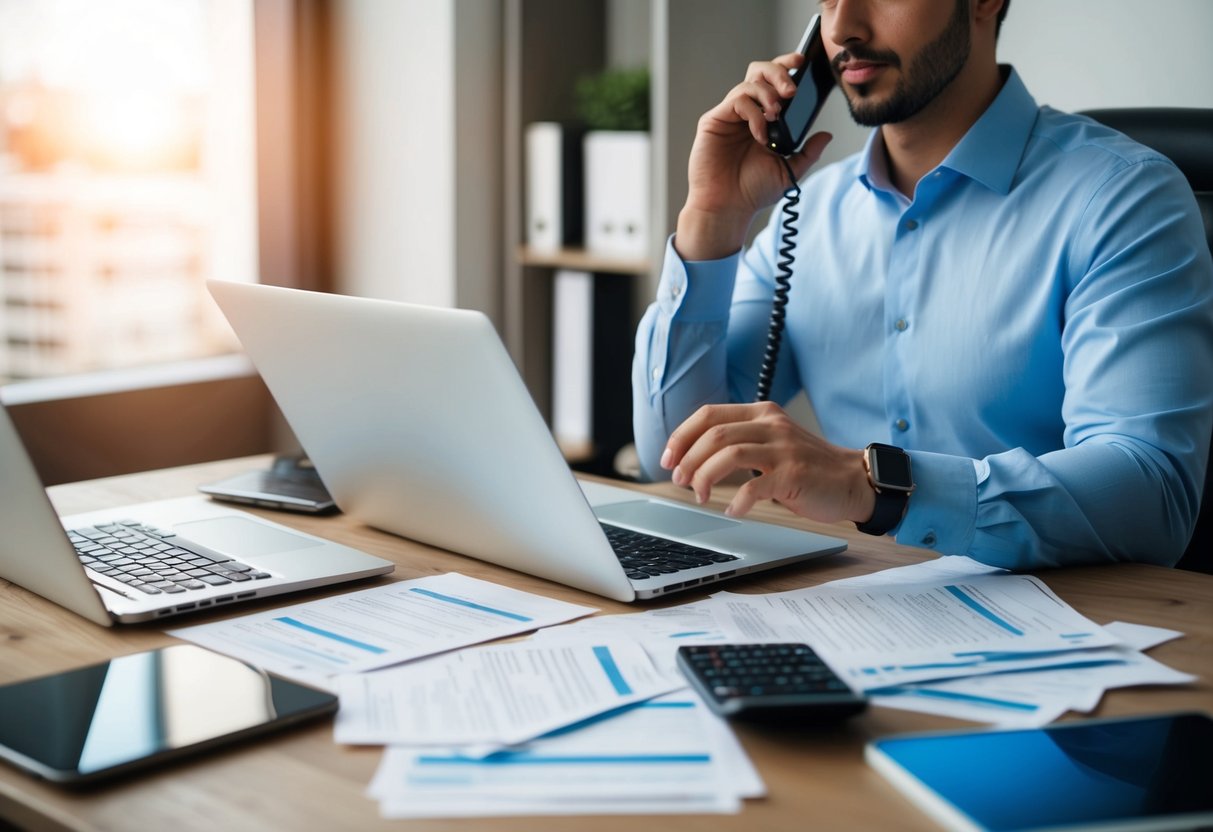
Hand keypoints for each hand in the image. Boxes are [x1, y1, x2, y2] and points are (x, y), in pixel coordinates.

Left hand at [660, 402, 875, 524]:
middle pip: (714, 434)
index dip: (681, 436)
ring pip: (728, 455)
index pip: (709, 414)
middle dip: (688, 459)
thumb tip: (692, 456)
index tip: (668, 459)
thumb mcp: (772, 441)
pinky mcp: (794, 475)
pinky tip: (733, 510)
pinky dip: (737, 501)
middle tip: (680, 480)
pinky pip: (755, 486)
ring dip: (705, 477)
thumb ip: (741, 440)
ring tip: (699, 495)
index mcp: (762, 413)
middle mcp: (771, 425)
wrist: (853, 480)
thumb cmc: (807, 466)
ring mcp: (783, 449)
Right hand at [675, 53, 833, 260]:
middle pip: (759, 72)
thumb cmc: (752, 192)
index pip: (774, 83)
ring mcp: (729, 116)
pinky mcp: (714, 121)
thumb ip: (808, 152)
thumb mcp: (789, 170)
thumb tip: (826, 135)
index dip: (787, 68)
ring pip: (749, 83)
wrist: (727, 208)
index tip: (804, 64)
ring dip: (768, 94)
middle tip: (792, 90)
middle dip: (779, 72)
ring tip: (777, 114)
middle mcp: (745, 114)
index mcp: (763, 119)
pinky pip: (737, 101)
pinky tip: (760, 133)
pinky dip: (754, 113)